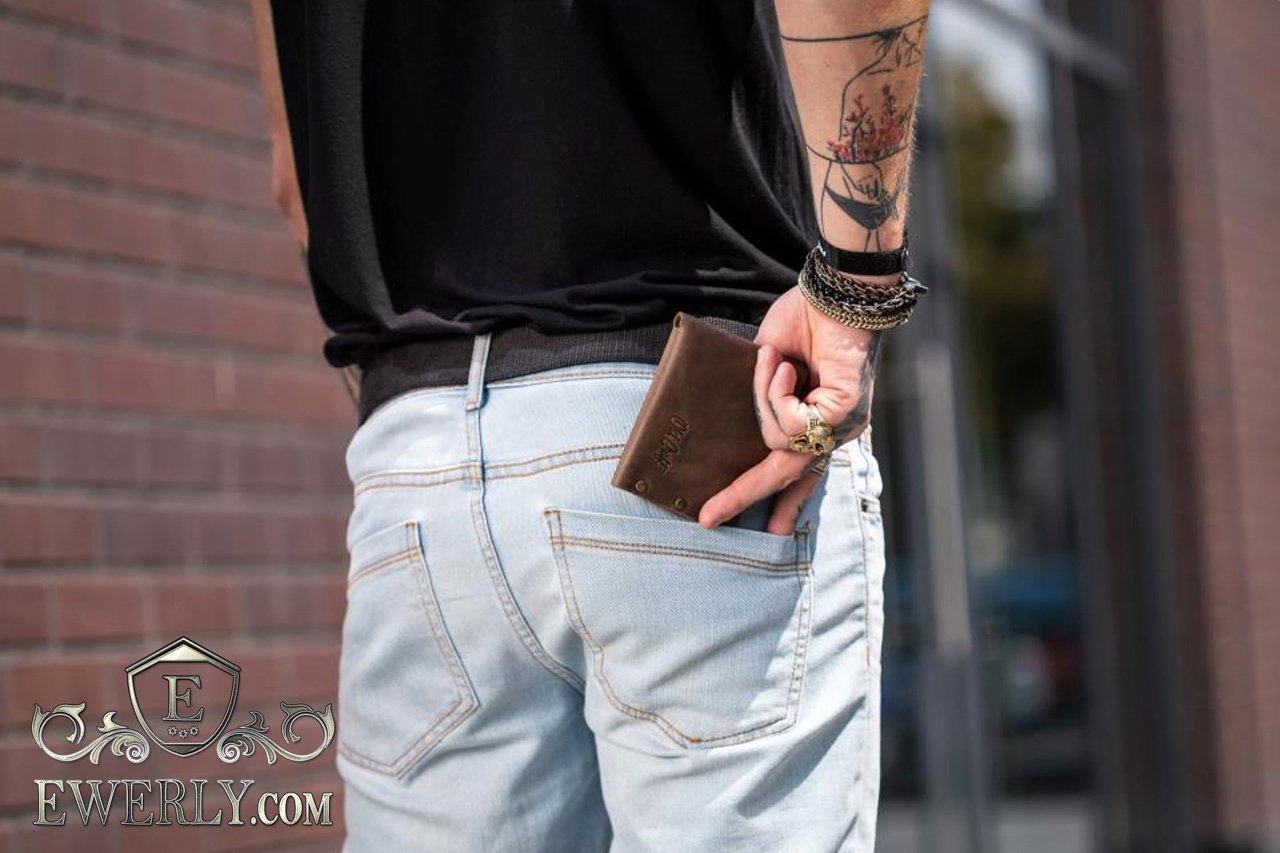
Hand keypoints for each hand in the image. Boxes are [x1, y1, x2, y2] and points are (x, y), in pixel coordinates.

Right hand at [698, 286, 881, 533]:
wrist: (836, 293)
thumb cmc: (806, 321)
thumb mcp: (773, 367)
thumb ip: (766, 399)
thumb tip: (752, 425)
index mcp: (822, 419)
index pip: (805, 471)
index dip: (788, 501)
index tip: (776, 530)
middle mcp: (836, 429)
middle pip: (787, 476)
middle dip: (744, 494)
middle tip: (710, 516)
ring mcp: (842, 424)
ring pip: (780, 443)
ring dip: (764, 399)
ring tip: (778, 362)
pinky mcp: (843, 413)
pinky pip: (789, 422)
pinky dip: (776, 390)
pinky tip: (787, 364)